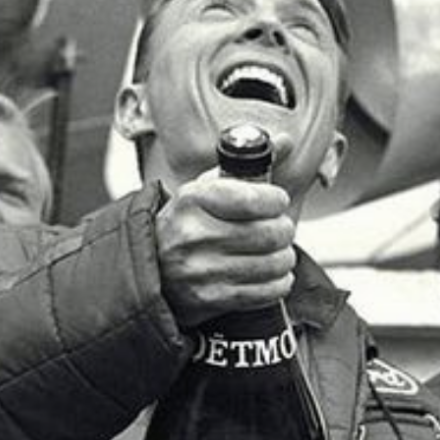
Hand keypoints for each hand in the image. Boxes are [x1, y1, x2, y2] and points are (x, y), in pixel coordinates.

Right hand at [155, 168, 296, 328]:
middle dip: (284, 230)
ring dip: (285, 258)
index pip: (253, 198)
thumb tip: (287, 141)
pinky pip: (266, 291)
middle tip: (280, 230)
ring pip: (273, 264)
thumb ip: (249, 164)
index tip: (277, 202)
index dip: (276, 201)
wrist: (152, 269)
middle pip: (270, 233)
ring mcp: (202, 270)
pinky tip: (272, 275)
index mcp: (193, 200)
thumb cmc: (187, 224)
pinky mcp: (212, 299)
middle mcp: (194, 235)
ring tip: (277, 253)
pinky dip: (279, 283)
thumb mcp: (207, 187)